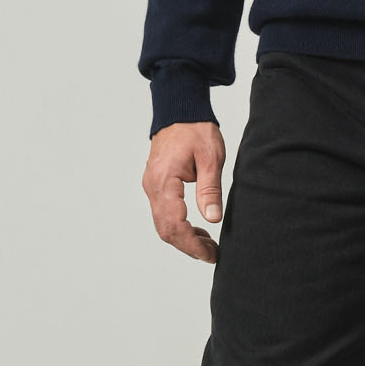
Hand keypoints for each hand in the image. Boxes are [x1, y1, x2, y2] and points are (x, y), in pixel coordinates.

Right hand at [143, 121, 225, 261]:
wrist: (179, 110)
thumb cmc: (195, 129)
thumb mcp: (210, 158)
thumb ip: (209, 189)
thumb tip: (212, 218)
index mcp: (164, 182)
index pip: (174, 225)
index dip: (192, 245)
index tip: (210, 255)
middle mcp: (153, 187)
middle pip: (165, 230)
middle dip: (188, 246)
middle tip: (212, 254)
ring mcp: (152, 186)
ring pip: (163, 223)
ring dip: (184, 237)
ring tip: (209, 244)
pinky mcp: (156, 184)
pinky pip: (163, 213)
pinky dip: (179, 225)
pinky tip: (198, 228)